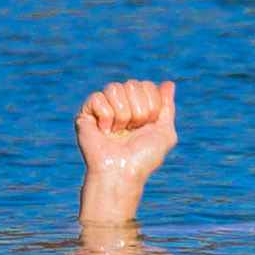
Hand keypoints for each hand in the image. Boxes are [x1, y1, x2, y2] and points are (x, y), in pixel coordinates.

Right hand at [75, 76, 180, 195]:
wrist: (122, 171)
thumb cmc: (143, 157)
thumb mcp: (164, 132)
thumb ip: (167, 107)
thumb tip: (168, 83)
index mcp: (138, 106)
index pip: (147, 85)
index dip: (152, 105)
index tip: (148, 125)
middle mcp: (120, 105)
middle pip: (132, 84)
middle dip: (139, 110)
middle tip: (133, 129)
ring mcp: (102, 108)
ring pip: (114, 88)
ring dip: (122, 114)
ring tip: (119, 131)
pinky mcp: (85, 114)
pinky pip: (97, 98)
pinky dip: (105, 117)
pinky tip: (104, 131)